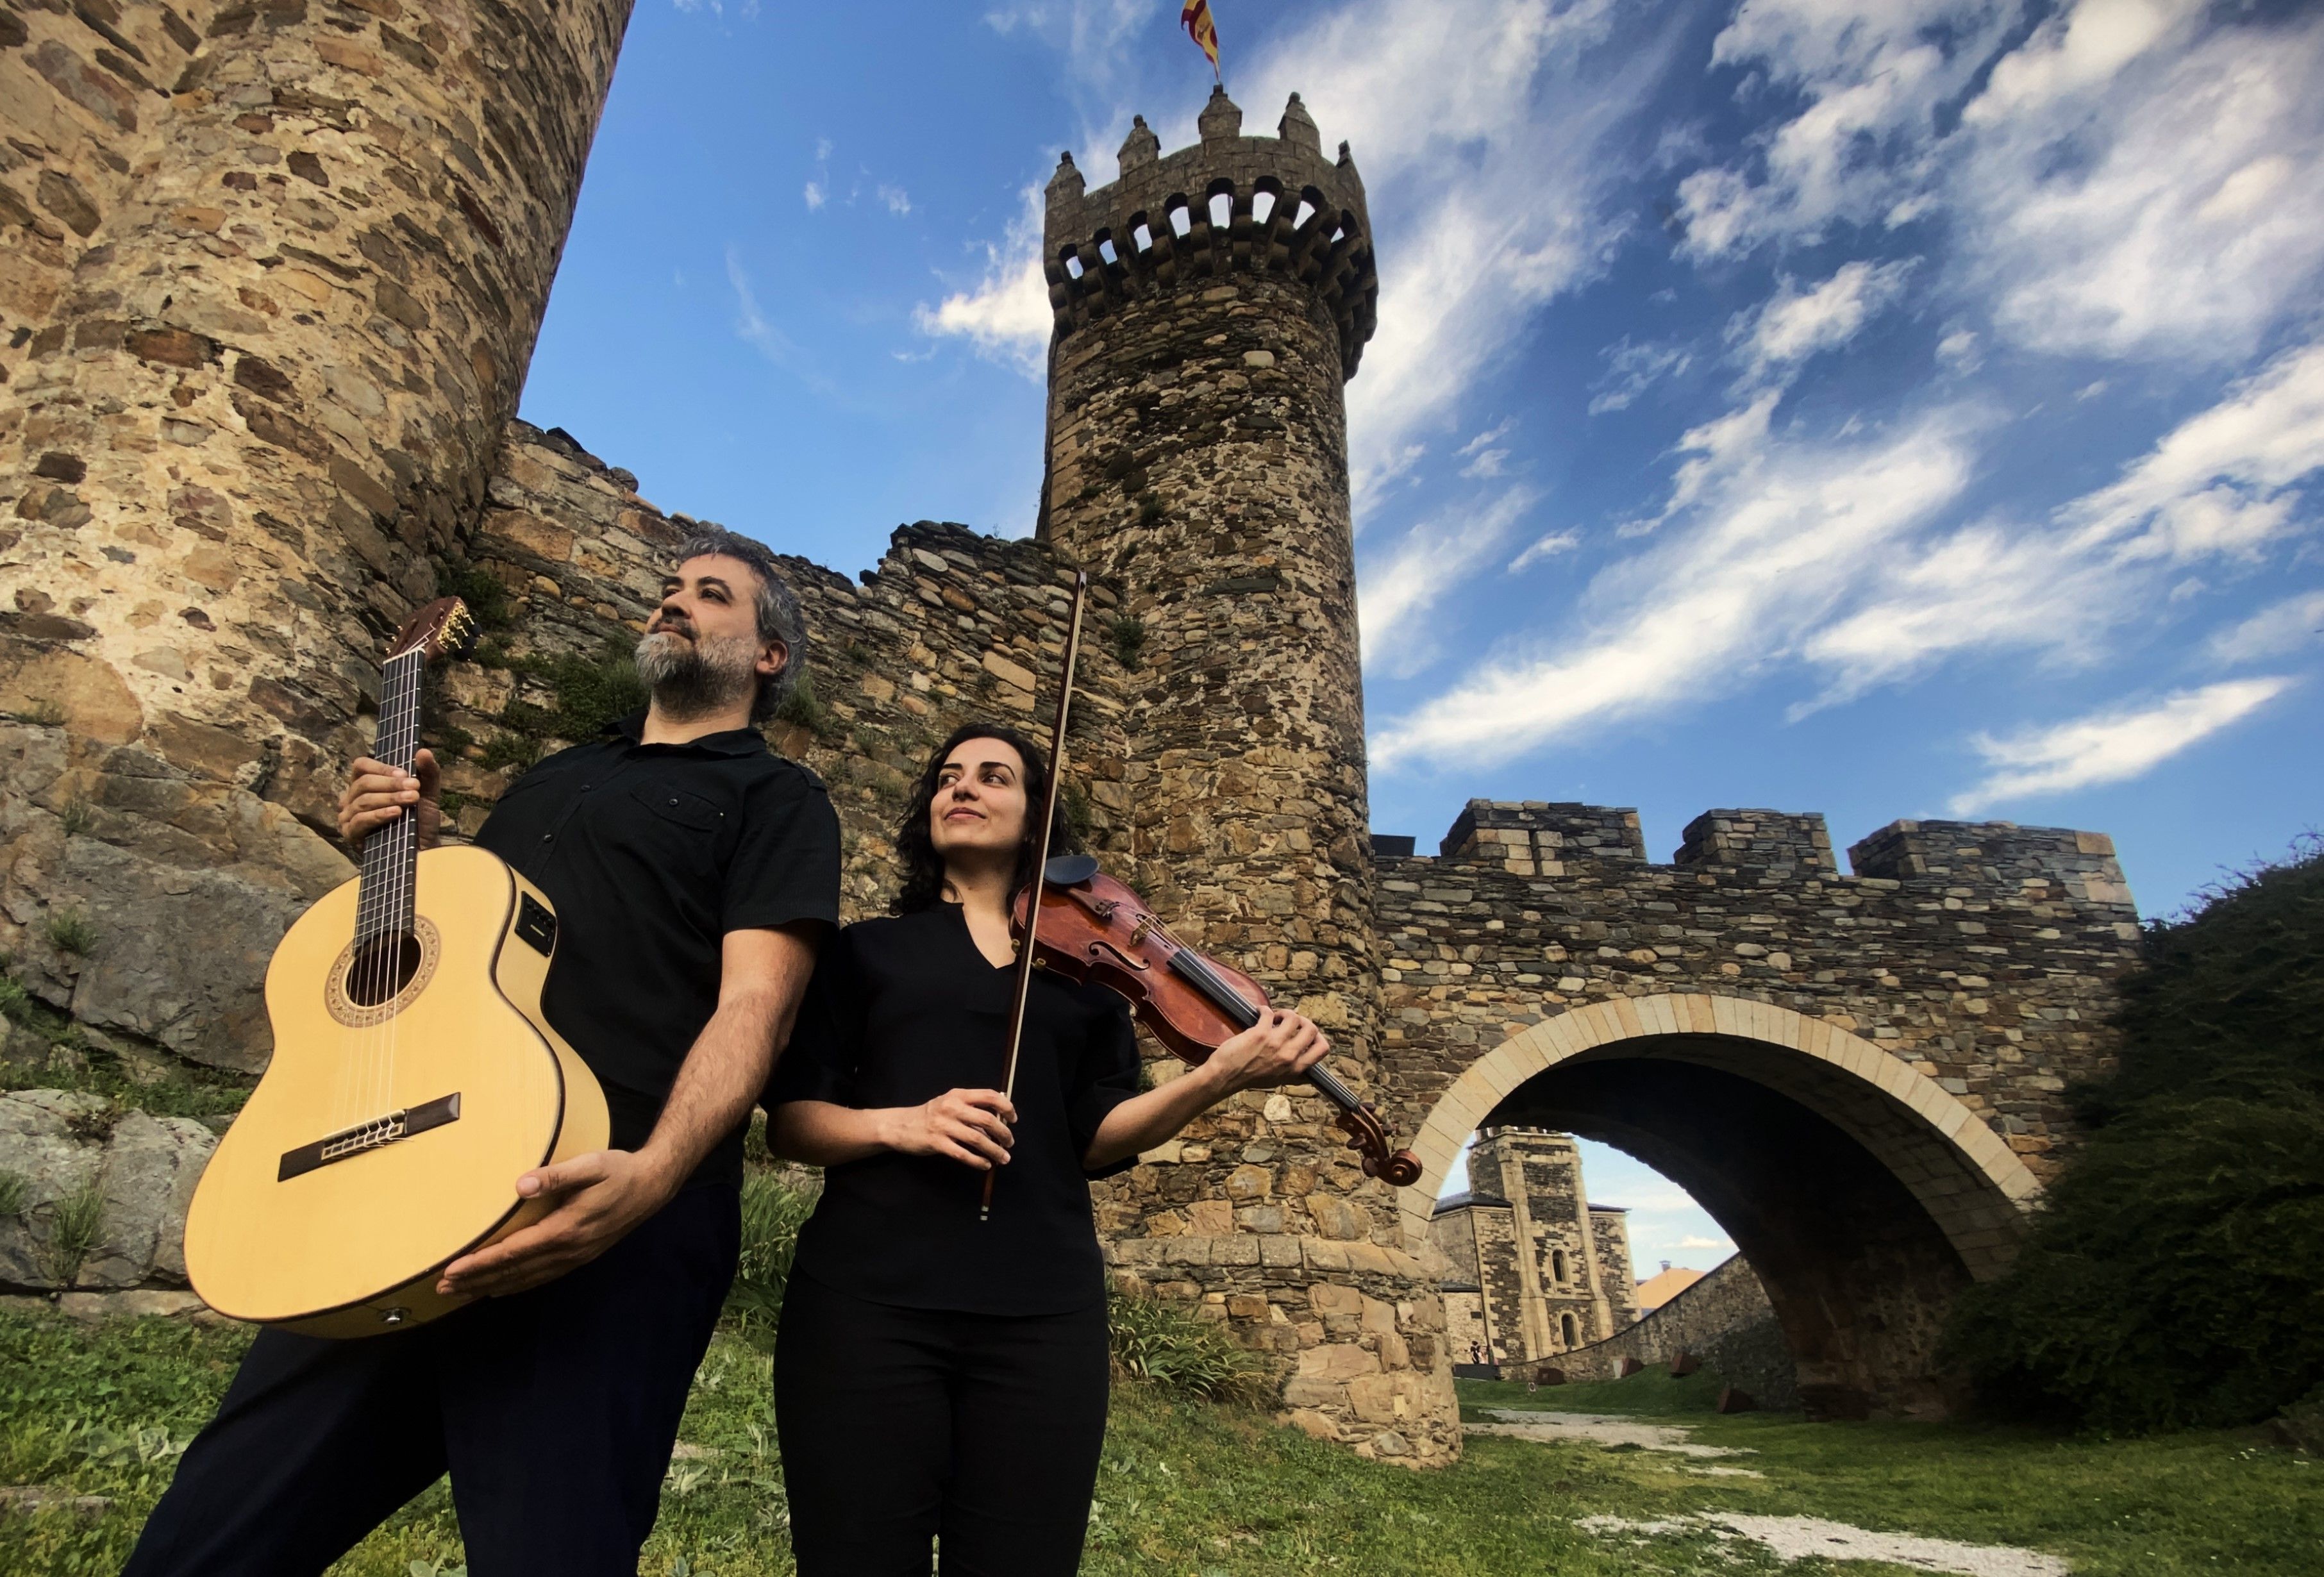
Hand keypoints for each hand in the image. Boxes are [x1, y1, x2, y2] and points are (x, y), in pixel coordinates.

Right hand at [339, 748, 441, 847]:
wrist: (423, 849)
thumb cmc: (419, 819)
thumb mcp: (427, 793)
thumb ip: (427, 772)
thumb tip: (422, 752)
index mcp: (365, 784)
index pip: (361, 766)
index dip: (382, 768)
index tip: (405, 773)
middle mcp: (352, 798)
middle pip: (363, 783)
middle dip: (391, 784)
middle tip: (414, 788)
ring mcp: (348, 816)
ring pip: (363, 801)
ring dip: (389, 798)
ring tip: (411, 799)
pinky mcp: (350, 834)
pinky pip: (360, 820)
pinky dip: (379, 815)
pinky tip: (396, 813)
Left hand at [436, 1149, 672, 1298]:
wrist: (652, 1187)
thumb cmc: (619, 1171)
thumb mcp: (591, 1164)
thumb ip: (557, 1174)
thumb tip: (521, 1184)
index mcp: (565, 1229)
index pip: (512, 1251)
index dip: (480, 1263)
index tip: (451, 1270)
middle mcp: (567, 1250)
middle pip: (513, 1272)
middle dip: (476, 1281)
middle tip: (442, 1289)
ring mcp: (574, 1257)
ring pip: (524, 1279)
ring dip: (490, 1286)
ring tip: (461, 1292)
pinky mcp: (579, 1256)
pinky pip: (540, 1277)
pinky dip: (516, 1285)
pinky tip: (501, 1288)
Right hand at [880, 1088, 1016, 1170]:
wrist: (901, 1125)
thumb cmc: (930, 1115)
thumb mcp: (949, 1104)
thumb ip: (971, 1109)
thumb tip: (999, 1121)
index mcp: (958, 1095)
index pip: (989, 1096)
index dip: (1006, 1107)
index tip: (1013, 1119)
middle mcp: (952, 1107)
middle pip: (987, 1119)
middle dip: (1003, 1133)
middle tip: (1010, 1143)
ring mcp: (943, 1126)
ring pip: (977, 1139)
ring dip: (994, 1150)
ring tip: (1003, 1158)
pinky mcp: (937, 1143)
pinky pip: (962, 1154)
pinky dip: (977, 1161)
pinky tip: (985, 1165)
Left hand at [1205, 1010, 1329, 1094]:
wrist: (1226, 1076)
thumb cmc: (1250, 1079)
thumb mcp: (1278, 1081)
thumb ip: (1294, 1075)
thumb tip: (1307, 1073)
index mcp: (1295, 1068)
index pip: (1322, 1049)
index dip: (1318, 1037)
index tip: (1307, 1033)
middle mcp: (1289, 1056)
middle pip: (1311, 1029)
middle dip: (1303, 1021)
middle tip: (1291, 1022)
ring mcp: (1275, 1043)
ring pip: (1294, 1017)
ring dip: (1285, 1013)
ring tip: (1276, 1017)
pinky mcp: (1260, 1033)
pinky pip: (1269, 1012)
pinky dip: (1264, 1009)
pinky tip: (1260, 1011)